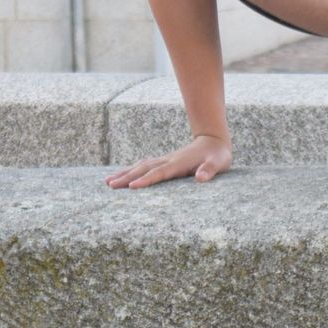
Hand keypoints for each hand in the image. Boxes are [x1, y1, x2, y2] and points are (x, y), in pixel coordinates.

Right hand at [104, 133, 231, 189]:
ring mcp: (164, 160)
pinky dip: (131, 170)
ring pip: (141, 166)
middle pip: (144, 169)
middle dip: (127, 177)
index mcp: (179, 163)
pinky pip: (144, 166)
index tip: (132, 187)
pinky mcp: (164, 161)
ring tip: (108, 182)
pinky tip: (121, 175)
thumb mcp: (219, 163)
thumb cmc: (217, 155)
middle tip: (110, 185)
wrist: (214, 141)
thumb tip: (200, 178)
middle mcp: (168, 160)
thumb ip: (209, 170)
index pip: (160, 173)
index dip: (146, 180)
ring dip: (124, 173)